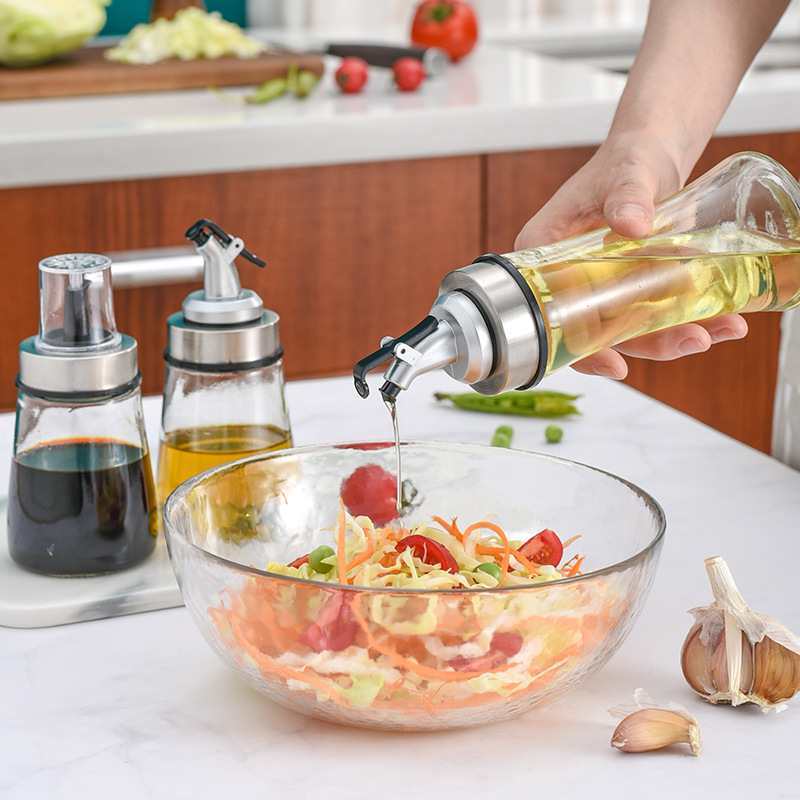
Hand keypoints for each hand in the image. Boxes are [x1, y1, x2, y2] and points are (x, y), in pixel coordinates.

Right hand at [514, 139, 747, 378]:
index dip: (578, 347)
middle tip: (691, 341)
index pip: (551, 313)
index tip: (614, 365)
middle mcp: (570, 279)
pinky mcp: (633, 289)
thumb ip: (626, 194)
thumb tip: (631, 222)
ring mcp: (603, 288)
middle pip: (598, 330)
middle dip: (647, 345)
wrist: (654, 156)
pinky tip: (725, 322)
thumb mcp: (626, 172)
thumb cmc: (627, 159)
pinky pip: (656, 316)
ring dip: (674, 337)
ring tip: (719, 331)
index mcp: (545, 254)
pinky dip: (691, 321)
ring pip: (631, 330)